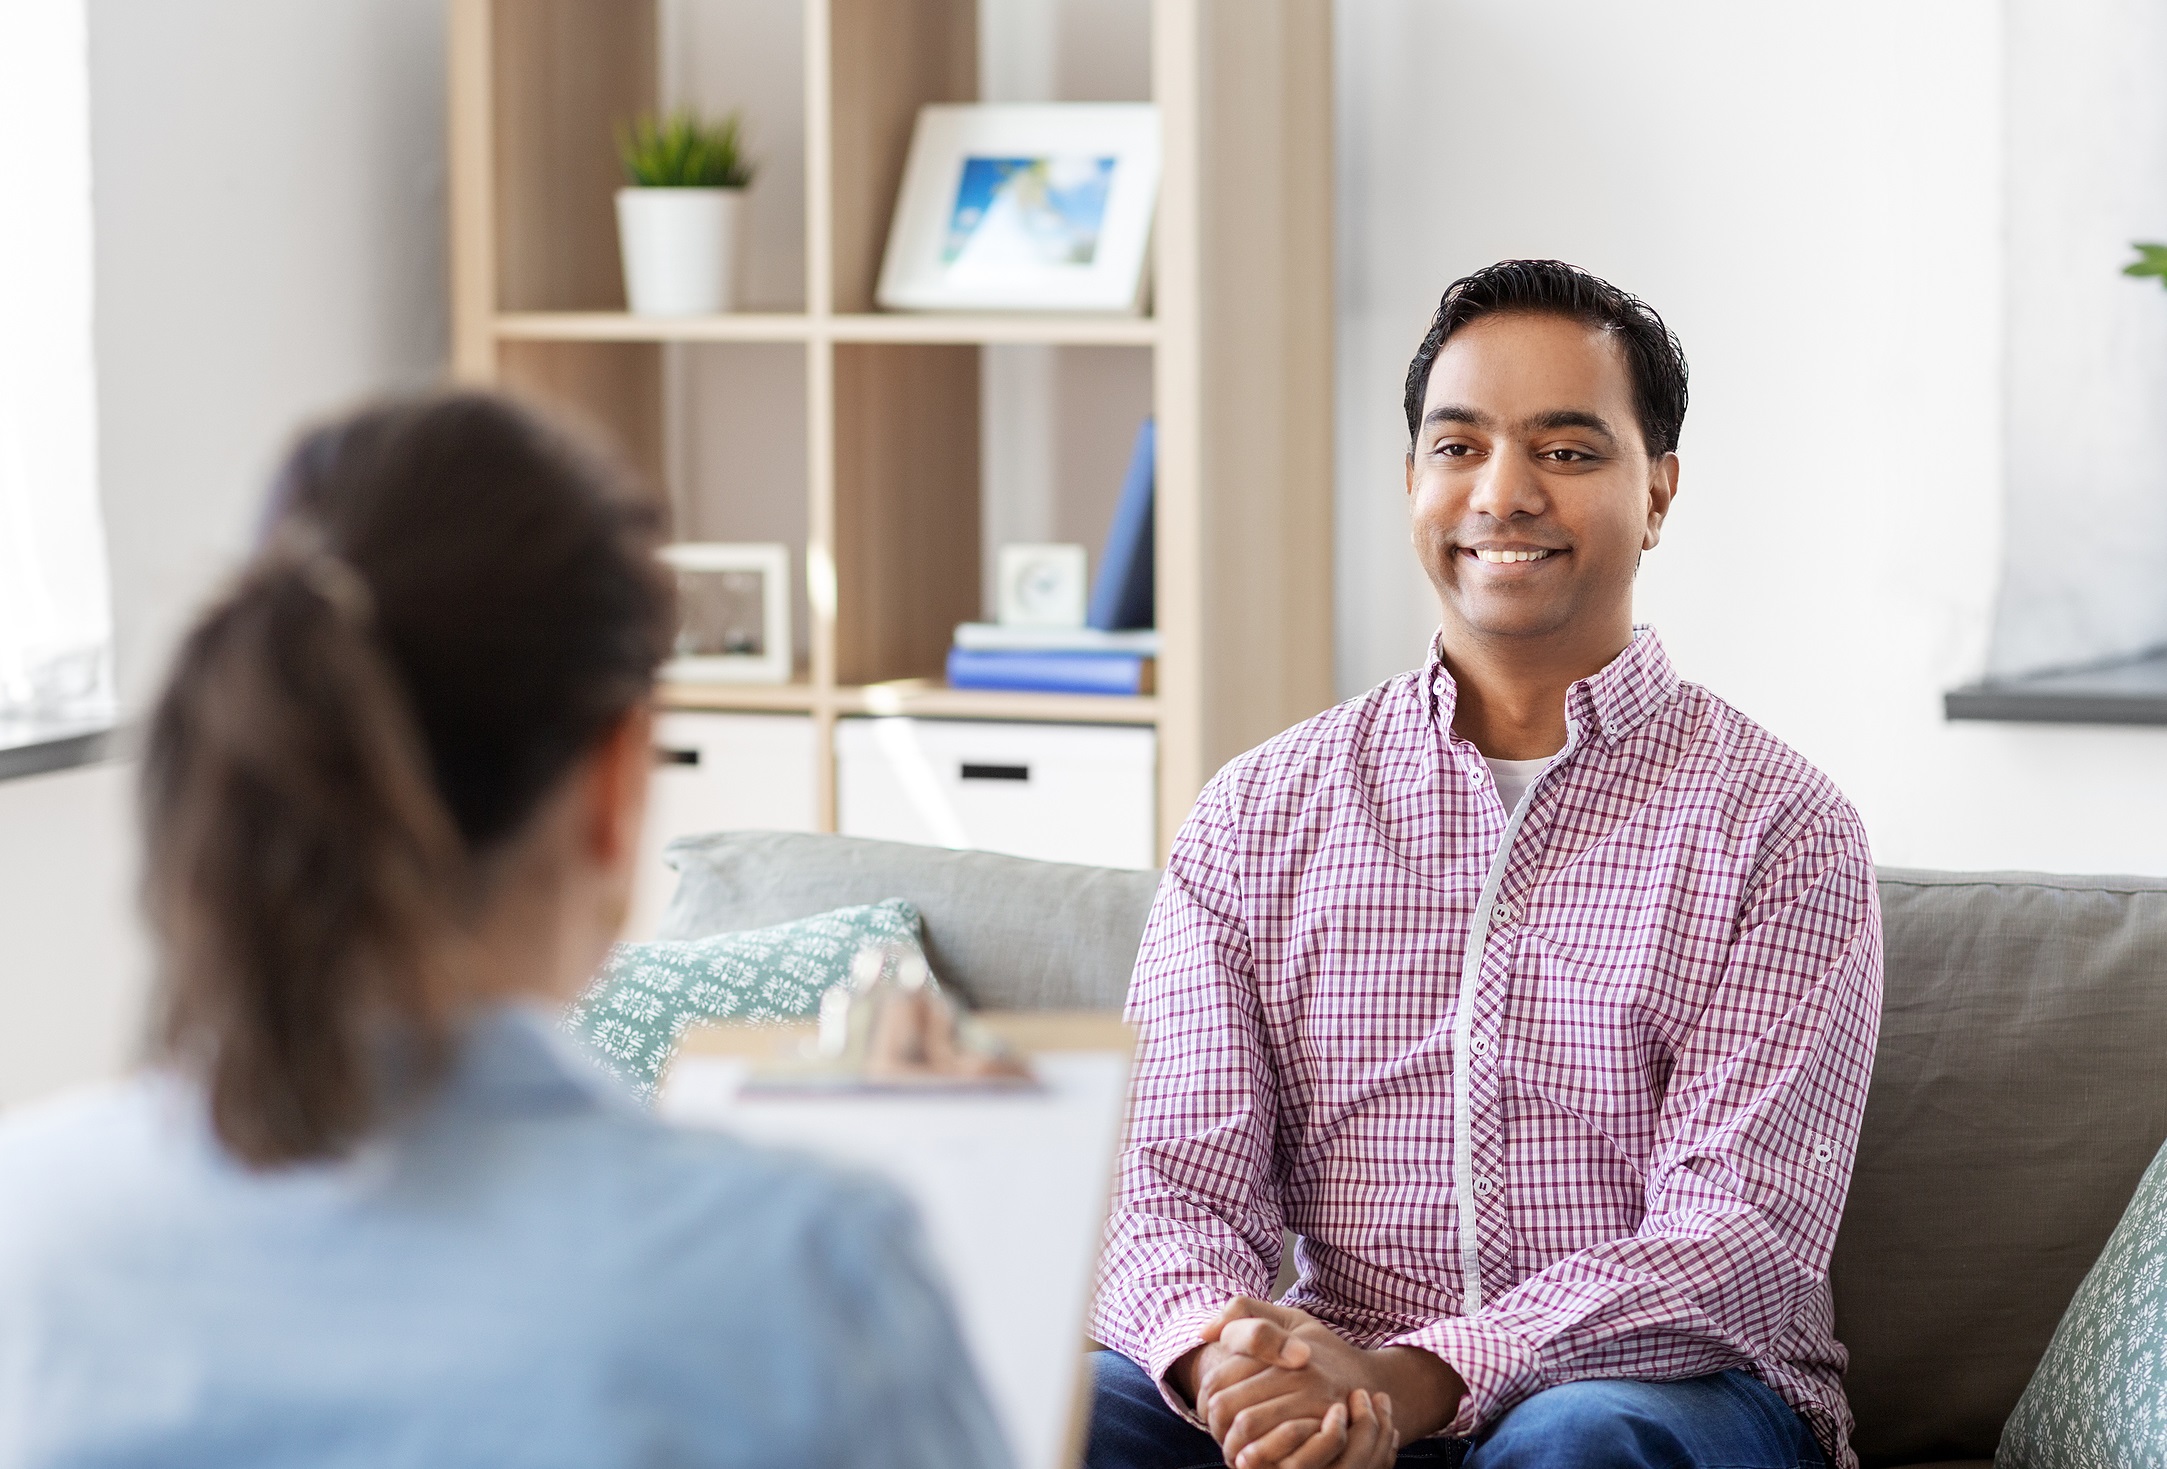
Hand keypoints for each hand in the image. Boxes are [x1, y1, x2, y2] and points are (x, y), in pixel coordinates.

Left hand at [1176, 1297, 1462, 1467]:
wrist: (1371, 1384)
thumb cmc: (1321, 1352)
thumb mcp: (1290, 1319)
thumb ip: (1246, 1312)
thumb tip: (1204, 1331)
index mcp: (1282, 1345)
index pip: (1221, 1375)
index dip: (1204, 1395)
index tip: (1206, 1405)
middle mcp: (1297, 1373)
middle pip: (1229, 1404)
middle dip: (1214, 1423)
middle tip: (1215, 1431)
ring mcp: (1312, 1404)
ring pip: (1248, 1426)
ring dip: (1231, 1442)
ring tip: (1231, 1448)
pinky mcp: (1325, 1432)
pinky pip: (1281, 1450)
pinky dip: (1261, 1457)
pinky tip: (1255, 1458)